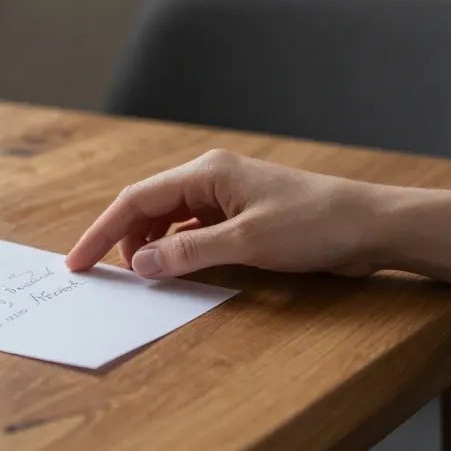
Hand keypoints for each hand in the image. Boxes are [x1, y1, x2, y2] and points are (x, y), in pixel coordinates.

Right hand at [64, 150, 388, 278]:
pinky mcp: (243, 216)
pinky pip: (194, 231)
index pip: (137, 199)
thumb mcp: (247, 243)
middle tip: (108, 276)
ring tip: (144, 277)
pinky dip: (178, 250)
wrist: (371, 226)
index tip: (79, 261)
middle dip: (124, 239)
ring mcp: (227, 196)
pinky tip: (176, 269)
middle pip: (149, 207)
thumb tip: (141, 265)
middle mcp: (212, 178)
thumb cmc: (315, 225)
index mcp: (207, 173)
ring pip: (170, 220)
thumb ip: (189, 253)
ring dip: (152, 247)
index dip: (103, 231)